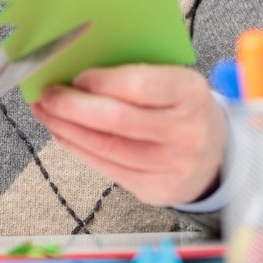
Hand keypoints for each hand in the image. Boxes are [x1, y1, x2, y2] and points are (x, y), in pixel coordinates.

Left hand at [29, 65, 224, 206]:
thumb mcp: (174, 81)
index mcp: (190, 93)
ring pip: (106, 148)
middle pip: (116, 120)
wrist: (214, 154)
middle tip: (48, 96)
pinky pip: (107, 168)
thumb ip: (137, 74)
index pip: (138, 86)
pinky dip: (79, 150)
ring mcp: (172, 164)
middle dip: (72, 107)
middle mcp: (186, 131)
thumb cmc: (183, 108)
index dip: (100, 82)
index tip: (75, 77)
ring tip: (47, 114)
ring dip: (67, 129)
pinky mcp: (156, 189)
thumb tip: (78, 73)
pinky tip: (64, 135)